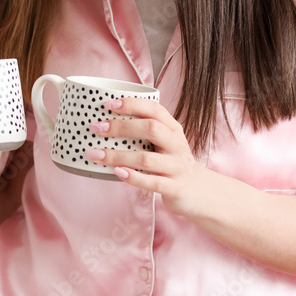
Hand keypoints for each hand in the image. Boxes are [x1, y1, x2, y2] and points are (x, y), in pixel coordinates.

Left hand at [85, 97, 210, 217]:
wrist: (199, 191)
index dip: (131, 104)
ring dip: (118, 156)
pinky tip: (117, 172)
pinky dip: (133, 177)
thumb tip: (106, 122)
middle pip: (151, 128)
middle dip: (121, 126)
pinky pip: (153, 182)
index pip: (154, 109)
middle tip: (97, 128)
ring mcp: (177, 167)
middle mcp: (176, 145)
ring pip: (147, 158)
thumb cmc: (172, 162)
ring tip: (96, 155)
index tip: (107, 105)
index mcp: (173, 129)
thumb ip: (144, 131)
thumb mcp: (165, 142)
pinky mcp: (175, 188)